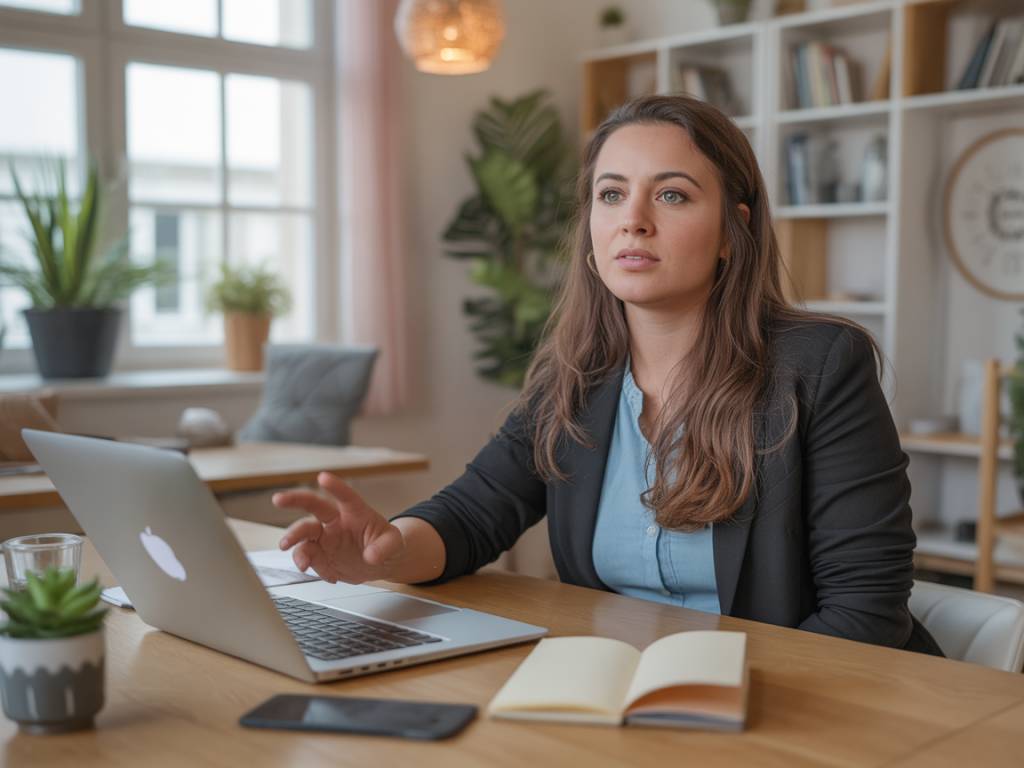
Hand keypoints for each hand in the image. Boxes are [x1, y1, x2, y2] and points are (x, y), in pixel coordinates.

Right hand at [273, 472, 404, 583]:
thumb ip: (385, 547)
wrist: (379, 564)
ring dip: (295, 542)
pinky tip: (330, 576)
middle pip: (312, 506)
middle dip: (294, 500)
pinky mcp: (319, 555)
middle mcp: (335, 522)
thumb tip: (371, 555)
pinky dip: (312, 567)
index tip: (323, 477)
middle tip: (278, 499)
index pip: (345, 496)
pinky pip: (308, 559)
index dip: (335, 486)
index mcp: (354, 512)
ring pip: (303, 535)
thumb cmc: (387, 544)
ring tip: (301, 561)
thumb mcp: (395, 544)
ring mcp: (324, 538)